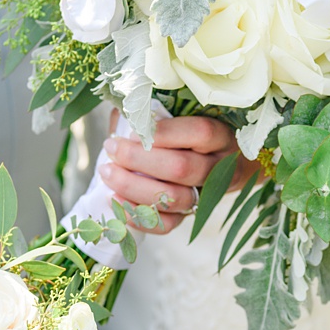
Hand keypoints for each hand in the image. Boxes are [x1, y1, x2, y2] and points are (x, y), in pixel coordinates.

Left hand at [98, 117, 237, 232]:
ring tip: (107, 172)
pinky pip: (167, 224)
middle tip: (111, 148)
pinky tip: (114, 199)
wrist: (204, 157)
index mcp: (222, 135)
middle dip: (139, 159)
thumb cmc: (181, 127)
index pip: (200, 132)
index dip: (164, 133)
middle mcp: (221, 167)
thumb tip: (126, 106)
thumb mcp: (174, 111)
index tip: (133, 130)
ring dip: (133, 187)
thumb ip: (154, 109)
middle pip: (182, 168)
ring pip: (173, 199)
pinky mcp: (190, 215)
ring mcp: (207, 195)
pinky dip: (137, 215)